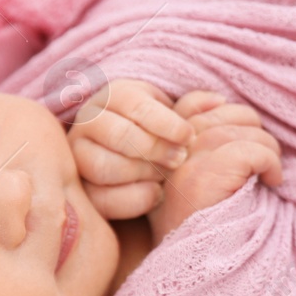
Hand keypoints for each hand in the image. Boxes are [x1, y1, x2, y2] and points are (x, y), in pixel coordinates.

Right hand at [67, 79, 195, 219]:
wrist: (134, 163)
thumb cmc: (158, 134)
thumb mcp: (173, 116)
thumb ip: (193, 110)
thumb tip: (218, 100)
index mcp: (113, 96)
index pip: (134, 104)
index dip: (166, 123)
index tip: (189, 137)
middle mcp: (88, 121)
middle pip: (118, 135)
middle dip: (155, 150)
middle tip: (179, 160)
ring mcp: (78, 155)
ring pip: (103, 167)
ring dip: (143, 174)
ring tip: (164, 177)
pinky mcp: (80, 188)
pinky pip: (101, 198)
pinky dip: (134, 199)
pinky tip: (155, 195)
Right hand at [149, 91, 283, 241]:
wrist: (194, 281)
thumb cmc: (202, 238)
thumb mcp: (192, 192)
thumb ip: (200, 154)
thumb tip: (224, 109)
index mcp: (161, 153)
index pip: (190, 106)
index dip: (220, 108)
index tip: (244, 130)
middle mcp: (167, 154)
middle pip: (221, 112)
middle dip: (251, 130)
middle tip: (261, 162)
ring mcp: (184, 164)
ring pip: (241, 129)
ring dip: (267, 148)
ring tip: (269, 175)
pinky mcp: (204, 177)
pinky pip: (251, 149)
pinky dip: (270, 162)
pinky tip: (273, 181)